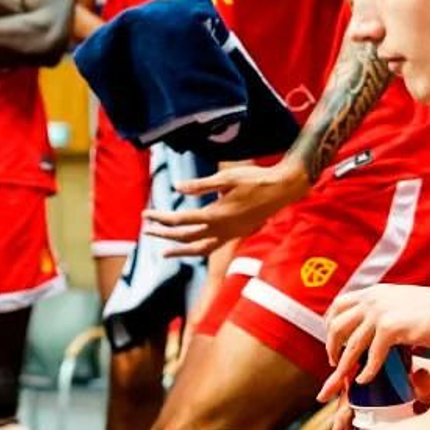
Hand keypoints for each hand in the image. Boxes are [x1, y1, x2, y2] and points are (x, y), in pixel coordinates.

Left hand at [143, 159, 309, 257]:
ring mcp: (231, 234)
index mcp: (217, 215)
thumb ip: (200, 186)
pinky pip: (212, 247)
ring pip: (199, 249)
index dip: (161, 218)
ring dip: (180, 249)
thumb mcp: (226, 177)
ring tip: (163, 252)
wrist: (283, 189)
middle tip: (146, 230)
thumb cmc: (255, 179)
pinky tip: (190, 246)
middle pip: (186, 237)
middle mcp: (222, 229)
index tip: (147, 214)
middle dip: (164, 234)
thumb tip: (177, 188)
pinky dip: (197, 249)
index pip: (181, 220)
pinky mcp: (237, 234)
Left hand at [318, 285, 429, 402]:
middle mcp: (374, 298)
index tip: (332, 340)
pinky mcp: (392, 327)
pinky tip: (365, 381)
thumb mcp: (406, 304)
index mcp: (376, 291)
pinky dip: (366, 371)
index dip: (330, 323)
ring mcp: (381, 312)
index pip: (340, 304)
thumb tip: (375, 331)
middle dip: (332, 345)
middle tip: (335, 362)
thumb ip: (388, 312)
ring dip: (346, 363)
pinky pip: (371, 355)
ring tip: (345, 376)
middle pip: (337, 324)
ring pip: (351, 343)